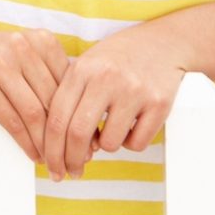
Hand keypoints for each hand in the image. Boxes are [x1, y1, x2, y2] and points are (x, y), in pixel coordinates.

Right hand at [0, 26, 69, 163]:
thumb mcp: (28, 55)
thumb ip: (50, 76)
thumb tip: (79, 118)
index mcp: (41, 40)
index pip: (69, 84)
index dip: (79, 113)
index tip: (88, 136)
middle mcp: (23, 49)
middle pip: (54, 100)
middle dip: (66, 133)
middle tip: (75, 156)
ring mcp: (1, 66)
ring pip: (35, 114)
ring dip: (46, 143)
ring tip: (54, 159)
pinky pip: (13, 122)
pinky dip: (27, 143)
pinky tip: (34, 153)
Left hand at [41, 26, 185, 180]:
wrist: (163, 42)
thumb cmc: (118, 60)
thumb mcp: (88, 67)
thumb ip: (70, 99)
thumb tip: (58, 147)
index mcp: (82, 69)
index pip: (56, 118)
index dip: (51, 150)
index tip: (52, 168)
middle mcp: (106, 78)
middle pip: (77, 134)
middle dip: (71, 161)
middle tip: (72, 172)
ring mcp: (134, 90)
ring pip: (110, 144)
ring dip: (107, 146)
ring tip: (112, 130)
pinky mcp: (159, 103)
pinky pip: (137, 143)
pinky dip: (131, 142)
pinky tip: (131, 126)